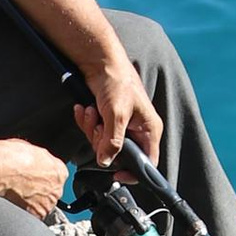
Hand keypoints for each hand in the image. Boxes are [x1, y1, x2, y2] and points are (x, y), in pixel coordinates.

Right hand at [0, 136, 71, 219]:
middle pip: (51, 192)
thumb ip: (41, 160)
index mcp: (60, 172)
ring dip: (33, 201)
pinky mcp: (34, 216)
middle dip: (40, 190)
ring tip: (17, 192)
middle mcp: (57, 190)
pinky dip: (25, 210)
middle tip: (25, 185)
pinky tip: (15, 200)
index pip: (57, 177)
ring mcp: (46, 205)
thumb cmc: (9, 157)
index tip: (35, 176)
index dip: (45, 176)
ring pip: (42, 205)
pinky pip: (32, 215)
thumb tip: (38, 162)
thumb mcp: (31, 149)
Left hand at [74, 50, 158, 168]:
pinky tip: (85, 109)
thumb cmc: (117, 81)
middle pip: (119, 154)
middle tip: (99, 126)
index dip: (133, 172)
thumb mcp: (116, 114)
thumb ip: (112, 141)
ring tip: (92, 111)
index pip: (148, 162)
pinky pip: (95, 132)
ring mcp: (122, 125)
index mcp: (149, 129)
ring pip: (104, 144)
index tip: (117, 174)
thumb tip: (106, 162)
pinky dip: (87, 122)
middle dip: (102, 142)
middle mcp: (137, 129)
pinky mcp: (108, 120)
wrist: (100, 61)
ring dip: (92, 130)